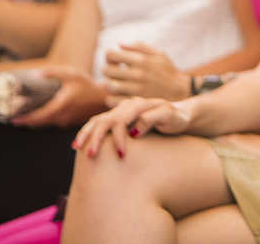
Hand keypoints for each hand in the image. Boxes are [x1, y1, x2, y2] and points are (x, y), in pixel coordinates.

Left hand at [10, 66, 106, 127]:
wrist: (104, 99)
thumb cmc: (88, 86)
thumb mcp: (72, 75)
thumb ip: (54, 73)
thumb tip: (37, 73)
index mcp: (60, 107)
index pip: (37, 117)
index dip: (24, 120)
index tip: (13, 120)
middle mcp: (61, 117)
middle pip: (39, 123)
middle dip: (27, 121)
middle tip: (16, 118)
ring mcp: (65, 122)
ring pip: (46, 124)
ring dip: (36, 121)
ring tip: (27, 115)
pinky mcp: (69, 123)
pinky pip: (54, 123)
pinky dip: (46, 120)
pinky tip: (44, 113)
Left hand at [71, 95, 193, 158]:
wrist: (184, 117)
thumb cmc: (155, 128)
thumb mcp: (134, 134)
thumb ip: (116, 137)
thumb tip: (92, 149)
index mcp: (121, 111)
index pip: (98, 120)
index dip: (85, 132)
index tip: (75, 148)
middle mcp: (131, 105)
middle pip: (106, 119)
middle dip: (96, 136)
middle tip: (90, 154)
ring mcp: (147, 106)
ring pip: (124, 117)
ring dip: (118, 135)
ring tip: (117, 152)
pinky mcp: (164, 109)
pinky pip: (149, 116)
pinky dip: (141, 126)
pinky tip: (136, 136)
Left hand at [101, 43, 187, 99]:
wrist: (180, 91)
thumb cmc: (168, 70)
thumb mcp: (159, 54)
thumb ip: (139, 46)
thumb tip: (120, 44)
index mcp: (141, 60)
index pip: (111, 54)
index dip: (109, 56)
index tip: (115, 60)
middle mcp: (137, 74)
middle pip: (106, 70)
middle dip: (107, 70)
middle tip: (114, 73)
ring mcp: (135, 89)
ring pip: (107, 86)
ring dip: (108, 84)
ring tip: (115, 84)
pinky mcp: (135, 102)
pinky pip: (112, 100)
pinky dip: (111, 98)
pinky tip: (117, 95)